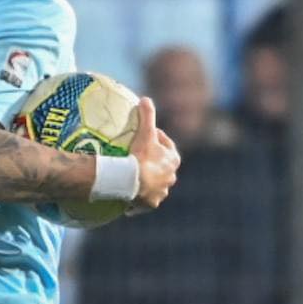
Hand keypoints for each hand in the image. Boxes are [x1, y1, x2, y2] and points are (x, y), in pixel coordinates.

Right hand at [126, 96, 179, 213]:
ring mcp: (161, 193)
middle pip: (163, 168)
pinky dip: (138, 199)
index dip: (158, 141)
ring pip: (156, 186)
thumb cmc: (141, 156)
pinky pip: (143, 201)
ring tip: (134, 179)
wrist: (131, 181)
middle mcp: (170, 178)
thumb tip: (145, 98)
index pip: (168, 148)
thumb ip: (147, 115)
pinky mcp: (150, 205)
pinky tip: (129, 196)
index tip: (148, 138)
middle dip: (154, 164)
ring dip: (148, 183)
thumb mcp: (145, 133)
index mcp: (173, 160)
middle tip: (139, 158)